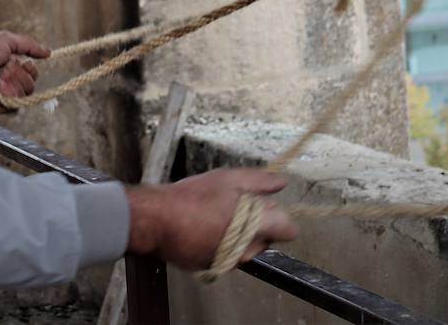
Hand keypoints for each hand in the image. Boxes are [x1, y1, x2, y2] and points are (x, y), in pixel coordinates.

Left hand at [0, 31, 50, 104]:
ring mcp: (4, 94)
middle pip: (31, 84)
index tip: (20, 62)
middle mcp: (9, 81)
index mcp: (12, 66)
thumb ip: (30, 45)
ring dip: (12, 83)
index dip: (30, 69)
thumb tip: (49, 53)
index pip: (33, 73)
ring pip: (24, 95)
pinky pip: (15, 105)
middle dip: (17, 75)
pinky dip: (8, 95)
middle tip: (2, 69)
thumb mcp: (8, 40)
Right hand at [125, 168, 296, 270]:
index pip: (289, 230)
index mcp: (257, 226)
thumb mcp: (228, 178)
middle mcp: (248, 249)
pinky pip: (225, 255)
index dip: (278, 217)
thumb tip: (281, 182)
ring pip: (245, 248)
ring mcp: (230, 261)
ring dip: (238, 235)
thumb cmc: (193, 197)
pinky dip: (219, 244)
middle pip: (266, 239)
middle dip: (256, 225)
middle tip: (233, 207)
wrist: (158, 219)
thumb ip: (259, 181)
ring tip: (215, 216)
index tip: (263, 207)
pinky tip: (202, 227)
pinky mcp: (212, 267)